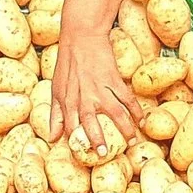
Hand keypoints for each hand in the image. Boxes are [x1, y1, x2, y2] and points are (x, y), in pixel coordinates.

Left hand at [49, 29, 140, 153]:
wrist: (82, 36)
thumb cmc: (68, 64)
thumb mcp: (56, 89)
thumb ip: (55, 115)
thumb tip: (52, 139)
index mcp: (68, 100)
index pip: (70, 127)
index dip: (76, 142)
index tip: (84, 155)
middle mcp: (83, 96)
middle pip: (91, 123)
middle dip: (98, 140)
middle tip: (104, 154)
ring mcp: (100, 88)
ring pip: (115, 113)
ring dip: (125, 128)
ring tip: (132, 142)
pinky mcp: (113, 79)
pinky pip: (127, 98)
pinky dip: (136, 110)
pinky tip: (141, 120)